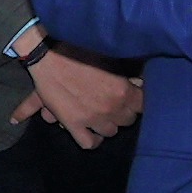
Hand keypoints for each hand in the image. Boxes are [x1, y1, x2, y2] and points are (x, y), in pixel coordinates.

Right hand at [17, 43, 143, 149]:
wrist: (48, 54)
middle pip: (128, 120)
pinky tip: (94, 133)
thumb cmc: (80, 49)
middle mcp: (110, 108)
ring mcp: (92, 119)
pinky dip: (93, 140)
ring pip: (111, 132)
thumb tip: (138, 82)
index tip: (135, 95)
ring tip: (104, 115)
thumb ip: (127, 74)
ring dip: (109, 124)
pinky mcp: (73, 124)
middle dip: (124, 111)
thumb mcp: (110, 58)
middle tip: (118, 103)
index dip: (139, 100)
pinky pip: (89, 143)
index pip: (143, 105)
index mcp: (123, 90)